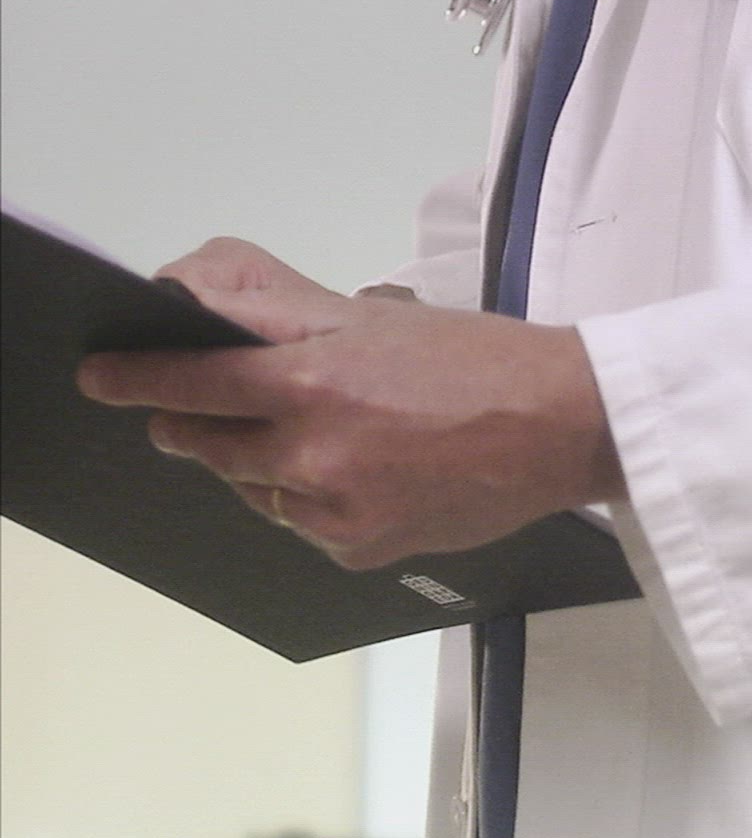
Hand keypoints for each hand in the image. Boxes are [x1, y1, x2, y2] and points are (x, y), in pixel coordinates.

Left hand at [77, 251, 625, 569]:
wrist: (566, 426)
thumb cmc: (479, 359)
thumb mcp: (372, 312)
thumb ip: (273, 300)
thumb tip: (189, 289)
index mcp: (309, 381)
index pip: (188, 382)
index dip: (135, 377)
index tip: (100, 375)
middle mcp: (311, 453)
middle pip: (205, 443)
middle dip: (200, 422)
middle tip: (220, 406)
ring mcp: (334, 510)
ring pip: (252, 488)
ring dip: (262, 461)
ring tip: (324, 434)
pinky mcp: (361, 548)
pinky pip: (301, 525)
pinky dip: (313, 501)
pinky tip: (363, 473)